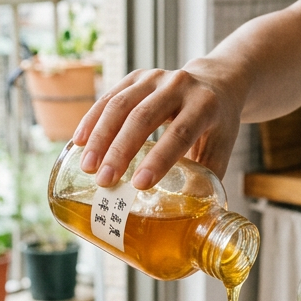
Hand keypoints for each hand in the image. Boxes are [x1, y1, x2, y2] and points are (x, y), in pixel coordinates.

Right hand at [72, 64, 242, 188]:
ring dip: (100, 137)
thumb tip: (187, 223)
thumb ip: (206, 180)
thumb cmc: (217, 126)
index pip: (179, 132)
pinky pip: (109, 97)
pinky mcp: (137, 77)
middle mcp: (180, 85)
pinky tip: (79, 141)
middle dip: (120, 150)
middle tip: (104, 182)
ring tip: (87, 167)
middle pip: (144, 117)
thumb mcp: (221, 149)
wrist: (215, 84)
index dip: (159, 159)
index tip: (139, 185)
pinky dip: (92, 119)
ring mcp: (155, 77)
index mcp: (205, 105)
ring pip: (121, 104)